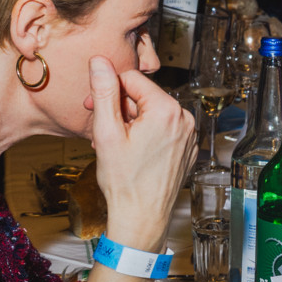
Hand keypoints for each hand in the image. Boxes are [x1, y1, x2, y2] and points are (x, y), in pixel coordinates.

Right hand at [86, 56, 194, 253]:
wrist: (141, 219)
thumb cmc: (124, 181)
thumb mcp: (107, 132)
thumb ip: (103, 91)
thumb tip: (99, 61)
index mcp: (167, 110)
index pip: (131, 78)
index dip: (108, 90)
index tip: (92, 107)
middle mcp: (184, 119)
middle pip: (143, 96)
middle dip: (118, 108)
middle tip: (100, 130)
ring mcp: (189, 135)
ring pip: (152, 113)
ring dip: (130, 123)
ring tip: (115, 145)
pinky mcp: (187, 149)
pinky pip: (163, 130)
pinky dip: (145, 135)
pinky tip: (131, 153)